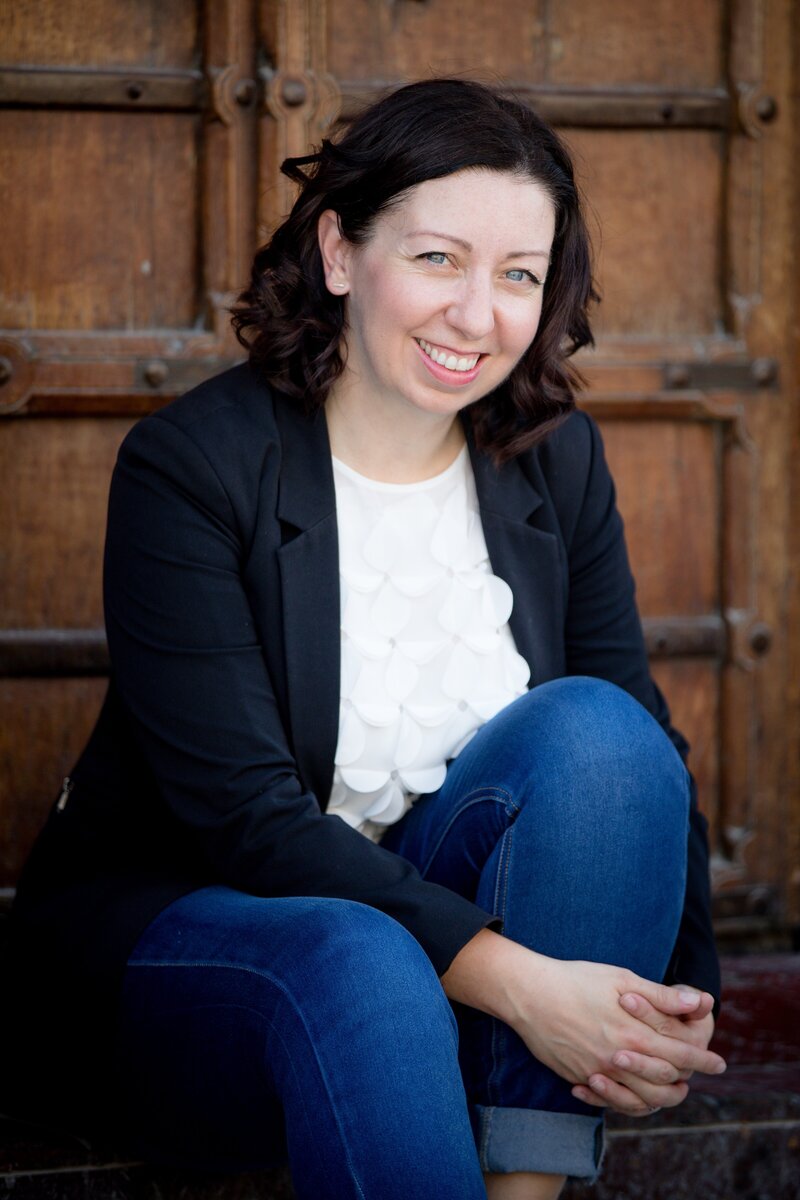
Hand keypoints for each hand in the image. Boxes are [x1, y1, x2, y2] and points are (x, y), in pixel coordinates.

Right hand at [572, 983, 719, 1116]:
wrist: (528, 994)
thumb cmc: (576, 979)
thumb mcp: (621, 979)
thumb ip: (661, 996)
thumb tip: (699, 1002)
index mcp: (633, 1033)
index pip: (680, 1055)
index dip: (702, 1059)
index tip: (718, 1063)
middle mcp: (618, 1059)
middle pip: (664, 1082)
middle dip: (687, 1081)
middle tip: (699, 1077)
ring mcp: (597, 1072)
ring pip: (640, 1099)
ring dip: (661, 1098)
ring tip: (673, 1091)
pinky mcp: (578, 1077)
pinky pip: (610, 1101)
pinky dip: (626, 1101)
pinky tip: (632, 1094)